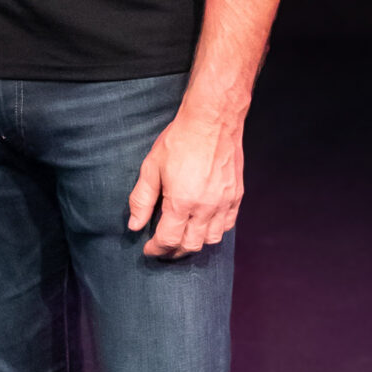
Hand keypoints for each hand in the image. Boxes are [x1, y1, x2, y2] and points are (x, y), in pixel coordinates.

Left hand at [127, 106, 243, 257]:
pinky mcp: (237, 195)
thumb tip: (134, 226)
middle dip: (173, 251)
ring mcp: (225, 203)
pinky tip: (203, 225)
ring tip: (182, 238)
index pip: (169, 240)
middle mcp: (206, 207)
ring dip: (195, 244)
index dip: (156, 249)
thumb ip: (141, 199)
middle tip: (162, 248)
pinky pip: (227, 225)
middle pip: (191, 245)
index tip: (148, 249)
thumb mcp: (151, 167)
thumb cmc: (179, 140)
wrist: (212, 120)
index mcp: (182, 202)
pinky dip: (214, 231)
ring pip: (212, 239)